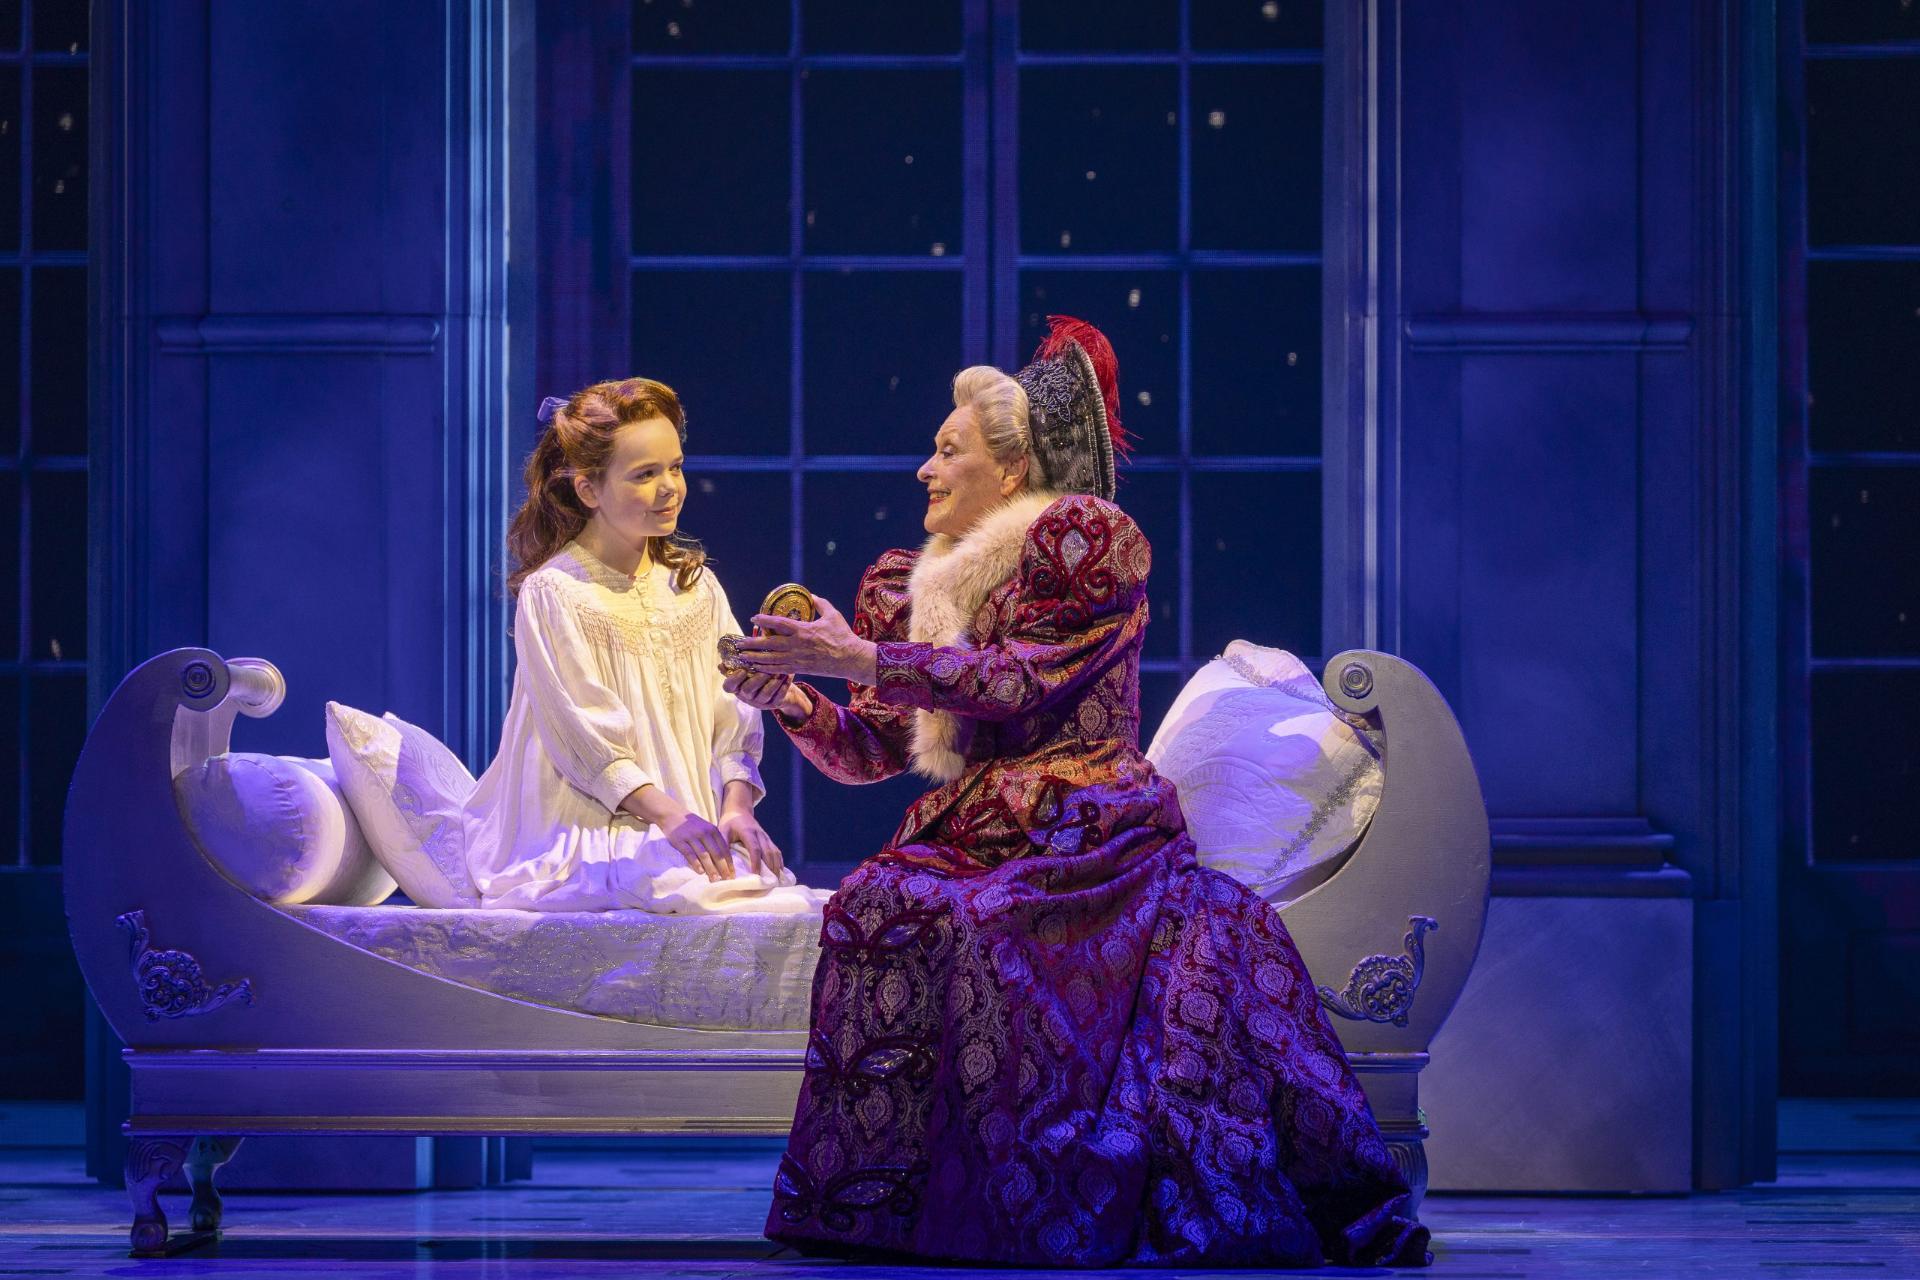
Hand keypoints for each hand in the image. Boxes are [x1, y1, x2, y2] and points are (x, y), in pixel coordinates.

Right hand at [662, 809, 733, 881]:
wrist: (672, 813)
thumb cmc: (691, 825)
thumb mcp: (706, 828)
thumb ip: (714, 841)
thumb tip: (723, 861)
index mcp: (713, 830)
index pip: (724, 849)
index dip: (729, 863)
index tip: (732, 874)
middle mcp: (704, 833)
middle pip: (716, 853)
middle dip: (722, 868)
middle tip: (726, 880)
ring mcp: (692, 837)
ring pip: (704, 855)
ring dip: (710, 869)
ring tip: (715, 879)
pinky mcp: (680, 841)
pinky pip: (689, 854)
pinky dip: (695, 864)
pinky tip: (700, 872)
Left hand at [717, 809, 784, 876]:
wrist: (739, 810)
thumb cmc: (729, 823)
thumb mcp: (722, 831)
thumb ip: (722, 846)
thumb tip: (721, 865)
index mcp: (748, 832)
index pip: (755, 849)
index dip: (756, 863)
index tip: (756, 875)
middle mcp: (760, 834)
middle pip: (768, 852)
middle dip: (770, 868)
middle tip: (769, 882)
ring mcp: (766, 837)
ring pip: (775, 852)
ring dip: (776, 866)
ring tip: (776, 880)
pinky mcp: (768, 839)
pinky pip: (777, 851)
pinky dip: (779, 862)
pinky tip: (779, 872)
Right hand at [723, 669, 813, 721]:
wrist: (780, 688)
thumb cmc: (761, 673)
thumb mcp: (750, 667)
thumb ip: (741, 661)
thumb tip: (732, 649)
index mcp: (738, 686)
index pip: (729, 686)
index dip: (733, 679)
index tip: (741, 670)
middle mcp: (747, 695)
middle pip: (747, 690)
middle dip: (756, 679)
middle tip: (764, 671)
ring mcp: (760, 701)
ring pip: (765, 694)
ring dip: (772, 682)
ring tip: (779, 671)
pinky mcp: (773, 704)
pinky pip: (778, 697)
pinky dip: (783, 686)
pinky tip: (788, 676)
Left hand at [736, 596, 877, 683]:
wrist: (851, 659)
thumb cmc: (843, 636)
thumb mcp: (832, 615)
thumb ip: (820, 603)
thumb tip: (810, 595)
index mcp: (804, 630)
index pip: (779, 623)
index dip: (765, 619)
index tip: (754, 617)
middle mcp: (797, 645)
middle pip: (769, 644)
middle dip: (752, 644)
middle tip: (738, 643)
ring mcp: (798, 659)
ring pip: (771, 659)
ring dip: (755, 658)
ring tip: (741, 657)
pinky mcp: (801, 669)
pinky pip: (779, 670)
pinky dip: (766, 670)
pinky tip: (756, 668)